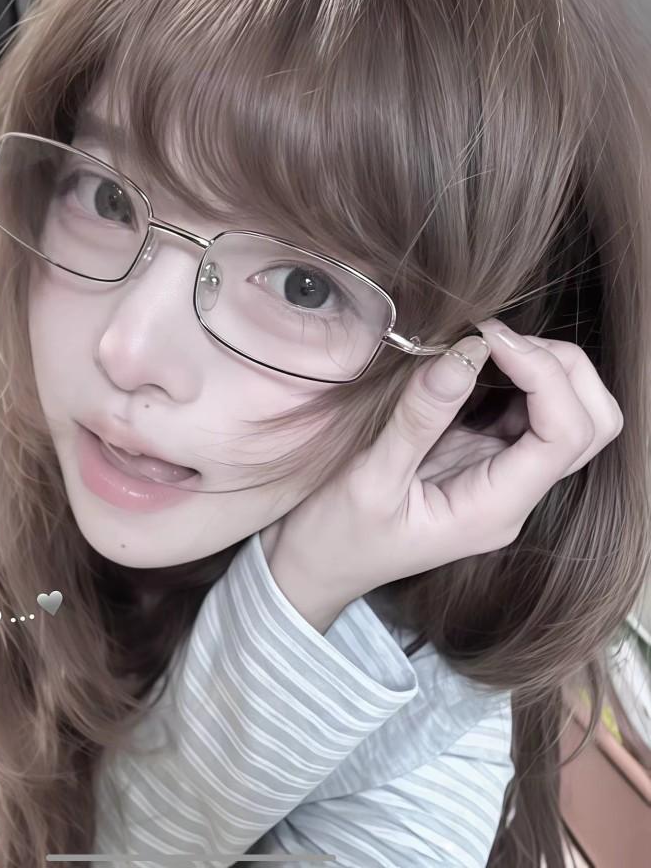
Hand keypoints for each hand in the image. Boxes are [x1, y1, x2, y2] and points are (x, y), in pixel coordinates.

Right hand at [262, 318, 622, 631]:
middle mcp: (511, 496)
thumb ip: (418, 419)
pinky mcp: (478, 463)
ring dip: (540, 369)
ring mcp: (499, 480)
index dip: (544, 376)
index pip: (564, 436)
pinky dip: (511, 379)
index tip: (487, 339)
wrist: (316, 567)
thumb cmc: (335, 536)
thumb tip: (462, 354)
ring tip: (480, 342)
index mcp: (493, 509)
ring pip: (566, 417)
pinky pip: (522, 415)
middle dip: (560, 368)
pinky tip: (469, 362)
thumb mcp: (369, 478)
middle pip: (590, 426)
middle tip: (494, 337)